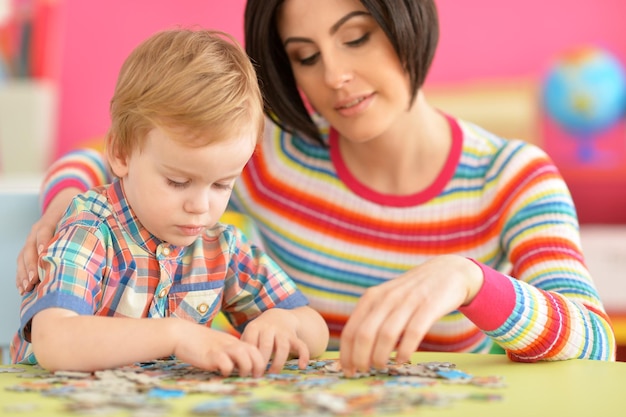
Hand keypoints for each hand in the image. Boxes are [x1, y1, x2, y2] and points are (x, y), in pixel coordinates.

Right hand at [16, 188, 80, 294]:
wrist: (63, 202)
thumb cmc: (78, 212)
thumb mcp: (82, 213)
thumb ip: (89, 224)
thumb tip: (109, 237)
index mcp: (51, 219)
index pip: (44, 229)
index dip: (43, 240)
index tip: (44, 252)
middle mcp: (37, 229)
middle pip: (29, 247)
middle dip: (31, 264)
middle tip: (34, 280)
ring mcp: (31, 239)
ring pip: (23, 256)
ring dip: (24, 273)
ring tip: (27, 288)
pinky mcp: (29, 248)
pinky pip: (22, 262)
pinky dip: (22, 275)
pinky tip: (24, 289)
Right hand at [173, 325, 265, 376]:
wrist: (181, 333)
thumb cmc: (199, 341)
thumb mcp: (219, 344)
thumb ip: (229, 352)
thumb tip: (238, 366)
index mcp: (234, 341)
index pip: (255, 349)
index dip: (260, 361)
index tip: (257, 371)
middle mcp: (231, 344)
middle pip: (254, 352)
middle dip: (259, 366)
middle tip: (255, 375)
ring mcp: (222, 349)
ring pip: (244, 356)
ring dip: (246, 368)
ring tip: (241, 374)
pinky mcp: (211, 355)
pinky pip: (226, 364)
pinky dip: (228, 370)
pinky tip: (222, 372)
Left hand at [240, 308, 309, 373]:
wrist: (278, 316)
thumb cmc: (259, 331)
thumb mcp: (249, 333)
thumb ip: (243, 347)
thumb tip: (233, 366)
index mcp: (255, 327)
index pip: (251, 343)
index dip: (249, 358)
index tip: (246, 371)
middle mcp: (269, 328)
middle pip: (266, 346)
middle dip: (262, 362)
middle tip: (258, 375)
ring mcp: (283, 332)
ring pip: (283, 347)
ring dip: (278, 362)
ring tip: (273, 374)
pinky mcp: (294, 337)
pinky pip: (301, 345)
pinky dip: (303, 355)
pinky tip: (302, 366)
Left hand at [339, 255, 482, 376]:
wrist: (446, 271)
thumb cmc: (412, 293)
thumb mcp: (386, 299)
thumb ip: (371, 319)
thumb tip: (355, 352)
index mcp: (371, 298)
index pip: (351, 330)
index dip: (346, 354)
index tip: (347, 371)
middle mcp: (386, 298)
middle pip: (364, 334)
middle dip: (360, 358)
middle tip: (364, 371)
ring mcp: (408, 302)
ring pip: (386, 335)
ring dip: (380, 357)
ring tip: (381, 367)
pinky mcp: (429, 306)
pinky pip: (413, 332)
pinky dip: (405, 350)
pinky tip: (402, 359)